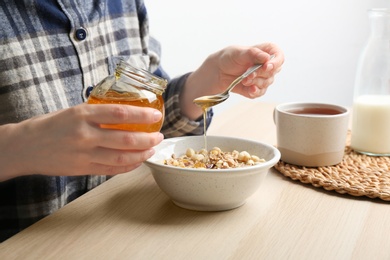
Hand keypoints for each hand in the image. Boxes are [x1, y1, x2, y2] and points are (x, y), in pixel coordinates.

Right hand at [0, 104, 163, 180]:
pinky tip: (137, 162)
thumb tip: (125, 114)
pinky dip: (128, 167)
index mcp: (82, 114)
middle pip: (125, 139)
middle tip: (159, 136)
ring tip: (152, 150)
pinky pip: (111, 170)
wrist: (24, 147)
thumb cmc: (50, 125)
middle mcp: (85, 135)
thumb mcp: (73, 111)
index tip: (156, 115)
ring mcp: (84, 154)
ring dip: (141, 154)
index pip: (120, 113)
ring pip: (121, 157)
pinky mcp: (82, 169)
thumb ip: (97, 114)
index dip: (142, 114)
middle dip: (148, 139)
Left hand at [212, 43, 283, 97]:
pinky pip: (260, 93)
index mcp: (265, 52)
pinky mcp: (256, 88)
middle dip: (259, 74)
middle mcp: (266, 65)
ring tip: (243, 80)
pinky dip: (254, 92)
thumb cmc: (228, 58)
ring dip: (254, 82)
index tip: (266, 66)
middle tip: (247, 74)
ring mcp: (262, 78)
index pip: (279, 57)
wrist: (218, 71)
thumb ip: (253, 54)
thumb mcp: (238, 52)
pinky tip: (249, 89)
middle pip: (272, 72)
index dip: (276, 63)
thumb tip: (267, 58)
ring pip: (266, 84)